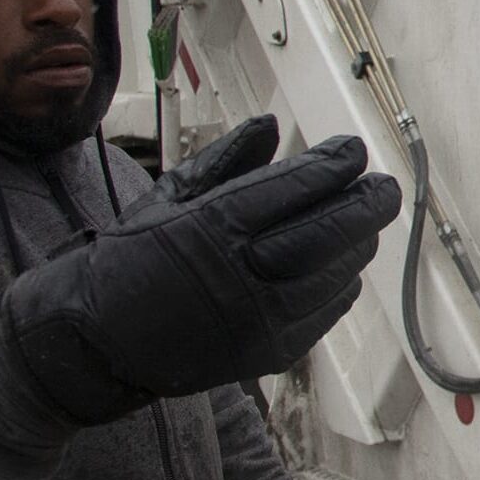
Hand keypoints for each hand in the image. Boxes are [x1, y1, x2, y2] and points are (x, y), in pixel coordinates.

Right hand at [1, 116, 401, 423]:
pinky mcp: (269, 354)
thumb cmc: (131, 259)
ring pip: (333, 274)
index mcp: (208, 230)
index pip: (289, 191)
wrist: (94, 343)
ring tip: (364, 219)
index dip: (331, 168)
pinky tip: (343, 262)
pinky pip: (325, 311)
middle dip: (365, 206)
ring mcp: (257, 321)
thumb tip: (272, 125)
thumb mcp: (168, 197)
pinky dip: (342, 282)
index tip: (354, 150)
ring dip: (358, 243)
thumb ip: (227, 161)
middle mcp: (238, 277)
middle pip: (325, 235)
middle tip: (385, 187)